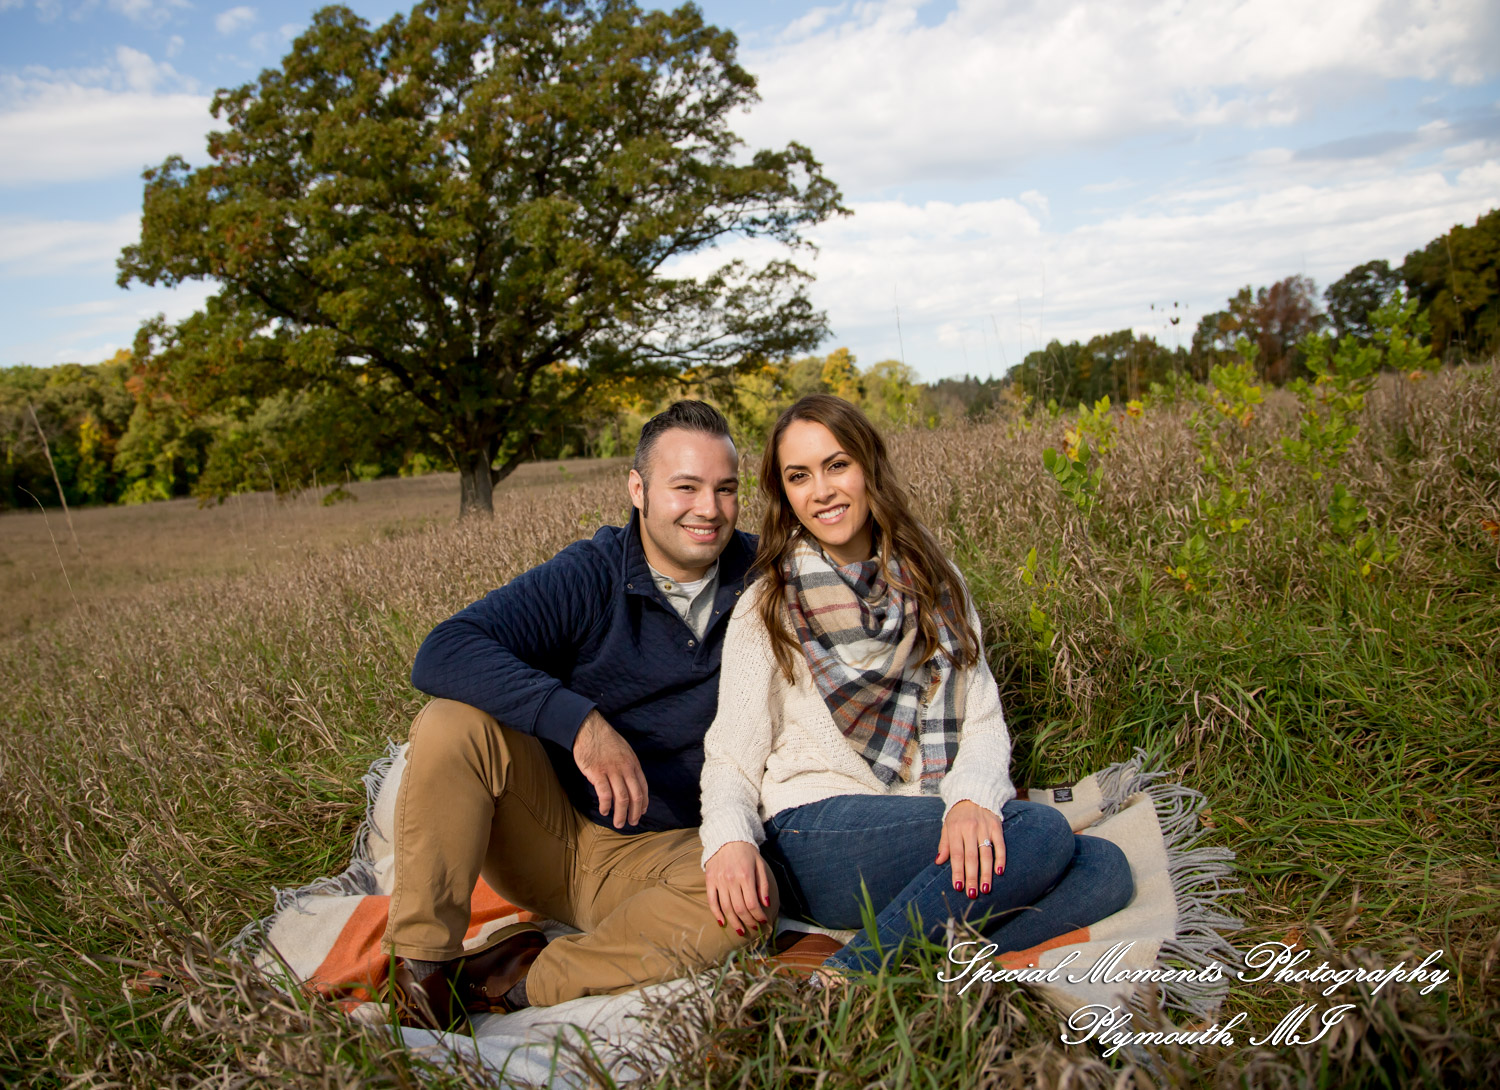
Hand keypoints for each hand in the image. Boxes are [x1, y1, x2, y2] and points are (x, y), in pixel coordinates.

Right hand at [572, 711, 648, 827]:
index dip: (643, 802)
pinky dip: (606, 805)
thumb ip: (628, 767)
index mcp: (633, 763)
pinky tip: (604, 811)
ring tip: (618, 823)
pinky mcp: (597, 773)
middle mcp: (625, 768)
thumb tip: (629, 783)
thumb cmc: (605, 740)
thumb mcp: (624, 751)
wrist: (589, 728)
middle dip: (634, 812)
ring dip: (621, 814)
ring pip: (621, 798)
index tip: (642, 812)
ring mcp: (612, 771)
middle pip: (634, 795)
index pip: (643, 787)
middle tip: (632, 823)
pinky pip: (604, 794)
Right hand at [704, 841, 771, 936]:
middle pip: (739, 908)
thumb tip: (765, 904)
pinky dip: (716, 913)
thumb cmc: (747, 852)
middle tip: (753, 928)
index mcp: (746, 876)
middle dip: (748, 921)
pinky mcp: (710, 880)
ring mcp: (719, 881)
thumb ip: (763, 885)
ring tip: (740, 931)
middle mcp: (731, 880)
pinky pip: (712, 900)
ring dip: (734, 922)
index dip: (758, 916)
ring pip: (726, 908)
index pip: (752, 903)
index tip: (763, 921)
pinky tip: (722, 922)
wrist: (727, 837)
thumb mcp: (760, 865)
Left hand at [936, 800, 1005, 898]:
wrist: (974, 794)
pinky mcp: (997, 826)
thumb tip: (938, 862)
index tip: (958, 887)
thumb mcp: (947, 826)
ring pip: (986, 854)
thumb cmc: (958, 815)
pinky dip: (1000, 858)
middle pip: (971, 857)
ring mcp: (984, 828)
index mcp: (955, 829)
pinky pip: (1000, 845)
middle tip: (972, 894)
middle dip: (972, 877)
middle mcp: (970, 829)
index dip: (957, 871)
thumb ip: (944, 844)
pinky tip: (999, 871)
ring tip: (985, 889)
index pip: (956, 854)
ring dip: (986, 873)